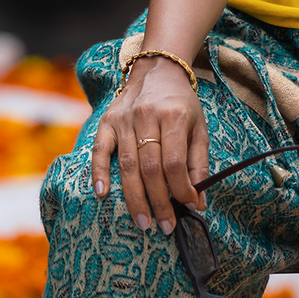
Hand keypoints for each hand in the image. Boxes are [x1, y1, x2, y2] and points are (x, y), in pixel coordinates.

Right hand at [91, 59, 209, 234]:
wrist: (158, 71)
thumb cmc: (181, 105)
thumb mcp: (198, 128)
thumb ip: (199, 163)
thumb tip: (199, 201)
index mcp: (174, 116)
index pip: (175, 162)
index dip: (182, 189)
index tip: (188, 208)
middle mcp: (146, 116)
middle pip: (150, 168)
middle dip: (159, 202)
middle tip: (165, 226)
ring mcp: (123, 119)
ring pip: (127, 165)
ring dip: (135, 198)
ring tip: (143, 222)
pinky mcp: (106, 121)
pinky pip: (100, 150)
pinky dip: (99, 173)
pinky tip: (102, 194)